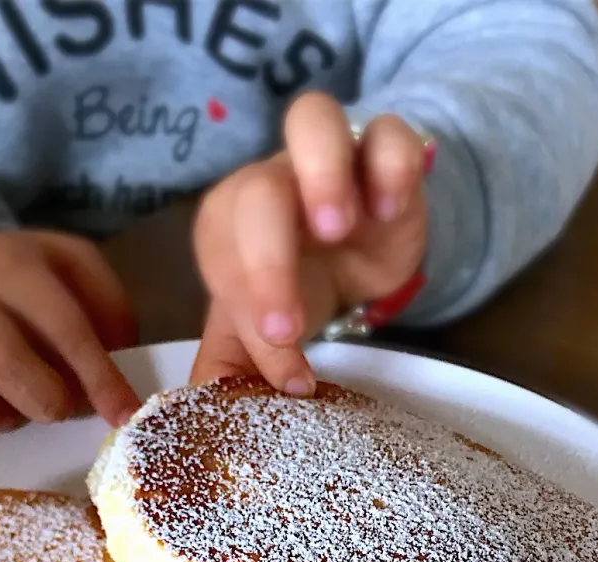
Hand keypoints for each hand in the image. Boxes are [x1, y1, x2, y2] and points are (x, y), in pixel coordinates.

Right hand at [0, 229, 140, 431]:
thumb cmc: (31, 287)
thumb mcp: (76, 274)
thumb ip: (109, 309)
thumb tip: (123, 362)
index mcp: (16, 264)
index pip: (64, 325)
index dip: (98, 375)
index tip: (123, 414)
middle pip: (4, 359)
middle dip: (46, 400)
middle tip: (59, 409)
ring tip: (11, 412)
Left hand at [192, 91, 428, 392]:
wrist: (358, 251)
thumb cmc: (299, 286)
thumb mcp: (265, 333)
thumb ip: (234, 365)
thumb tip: (205, 405)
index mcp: (227, 226)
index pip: (223, 255)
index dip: (247, 307)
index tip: (284, 359)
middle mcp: (271, 181)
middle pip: (255, 193)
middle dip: (268, 261)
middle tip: (290, 326)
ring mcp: (329, 157)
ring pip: (312, 121)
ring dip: (320, 172)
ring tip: (339, 228)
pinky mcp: (386, 152)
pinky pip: (388, 131)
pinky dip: (392, 162)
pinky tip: (391, 211)